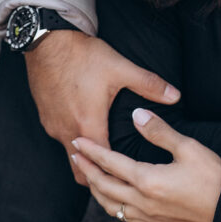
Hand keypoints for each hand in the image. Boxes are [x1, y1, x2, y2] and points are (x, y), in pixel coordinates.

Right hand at [25, 31, 179, 184]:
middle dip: (97, 174)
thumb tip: (175, 96)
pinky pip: (59, 138)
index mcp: (88, 124)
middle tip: (117, 174)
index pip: (100, 166)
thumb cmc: (83, 56)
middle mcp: (66, 131)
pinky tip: (86, 130)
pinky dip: (72, 142)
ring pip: (68, 154)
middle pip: (80, 169)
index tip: (129, 180)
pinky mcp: (45, 116)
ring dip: (84, 158)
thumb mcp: (121, 68)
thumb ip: (149, 85)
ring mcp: (53, 125)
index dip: (115, 175)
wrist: (48, 41)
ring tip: (104, 156)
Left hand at [71, 109, 220, 221]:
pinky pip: (121, 215)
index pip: (111, 164)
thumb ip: (160, 131)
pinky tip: (111, 198)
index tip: (78, 141)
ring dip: (95, 188)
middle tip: (74, 155)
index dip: (92, 151)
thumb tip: (138, 115)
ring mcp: (146, 215)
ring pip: (109, 205)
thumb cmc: (213, 178)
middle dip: (86, 169)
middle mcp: (141, 201)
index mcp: (148, 181)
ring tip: (87, 175)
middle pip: (103, 186)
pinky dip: (109, 204)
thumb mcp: (189, 148)